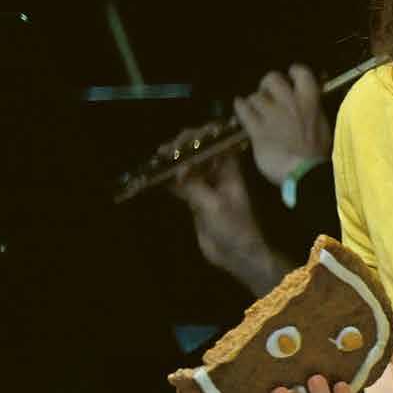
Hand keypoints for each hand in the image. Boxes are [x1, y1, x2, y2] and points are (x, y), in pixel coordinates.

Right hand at [164, 137, 288, 295]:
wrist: (236, 254)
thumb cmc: (233, 227)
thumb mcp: (213, 205)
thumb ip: (194, 186)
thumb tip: (176, 170)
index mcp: (229, 171)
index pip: (215, 145)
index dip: (201, 138)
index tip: (184, 138)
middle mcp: (218, 176)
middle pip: (199, 155)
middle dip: (183, 149)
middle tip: (166, 150)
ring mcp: (206, 188)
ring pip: (188, 169)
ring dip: (174, 164)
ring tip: (158, 158)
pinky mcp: (195, 202)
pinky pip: (180, 186)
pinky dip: (169, 181)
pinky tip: (155, 177)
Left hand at [234, 65, 331, 185]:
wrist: (304, 174)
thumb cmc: (317, 156)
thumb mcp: (322, 128)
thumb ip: (312, 113)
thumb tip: (307, 107)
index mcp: (310, 101)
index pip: (301, 72)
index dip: (293, 73)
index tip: (290, 78)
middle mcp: (289, 102)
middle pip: (272, 79)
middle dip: (268, 85)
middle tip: (268, 95)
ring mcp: (271, 115)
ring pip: (255, 96)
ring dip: (254, 101)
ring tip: (254, 109)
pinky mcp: (256, 129)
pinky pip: (243, 110)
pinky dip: (240, 108)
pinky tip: (241, 110)